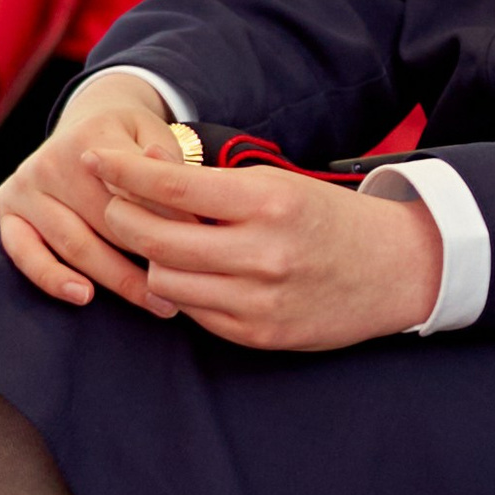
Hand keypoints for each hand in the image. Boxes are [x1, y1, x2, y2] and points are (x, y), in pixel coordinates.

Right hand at [0, 77, 193, 313]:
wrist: (87, 122)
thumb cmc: (132, 139)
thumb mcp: (156, 136)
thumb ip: (169, 162)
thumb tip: (188, 186)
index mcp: (92, 138)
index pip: (135, 190)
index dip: (171, 221)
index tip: (203, 248)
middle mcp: (51, 160)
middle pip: (106, 222)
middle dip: (149, 257)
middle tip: (186, 287)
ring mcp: (25, 186)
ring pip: (75, 244)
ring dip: (117, 279)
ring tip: (157, 303)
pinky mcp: (7, 208)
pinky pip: (24, 252)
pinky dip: (52, 278)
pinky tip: (84, 296)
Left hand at [86, 152, 443, 351]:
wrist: (397, 268)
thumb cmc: (330, 218)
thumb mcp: (280, 185)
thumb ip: (216, 187)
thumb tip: (144, 174)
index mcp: (269, 201)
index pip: (172, 188)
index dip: (124, 172)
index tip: (98, 160)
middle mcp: (262, 252)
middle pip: (155, 239)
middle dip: (122, 217)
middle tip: (114, 204)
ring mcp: (259, 299)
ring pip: (165, 282)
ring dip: (153, 260)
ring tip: (162, 243)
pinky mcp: (259, 334)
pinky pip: (194, 314)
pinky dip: (185, 291)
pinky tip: (194, 274)